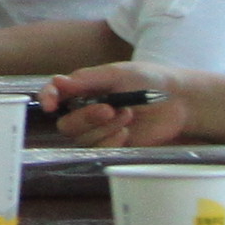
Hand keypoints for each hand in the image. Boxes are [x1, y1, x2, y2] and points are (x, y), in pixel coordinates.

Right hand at [37, 64, 187, 147]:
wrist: (178, 102)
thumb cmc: (148, 80)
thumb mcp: (116, 74)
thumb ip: (86, 80)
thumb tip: (57, 82)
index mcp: (83, 88)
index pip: (54, 94)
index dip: (46, 99)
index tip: (49, 105)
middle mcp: (86, 110)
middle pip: (66, 124)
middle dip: (86, 118)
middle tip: (110, 109)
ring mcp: (99, 129)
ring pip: (82, 139)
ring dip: (104, 128)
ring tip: (128, 115)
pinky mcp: (113, 145)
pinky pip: (99, 149)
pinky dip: (111, 141)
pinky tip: (127, 132)